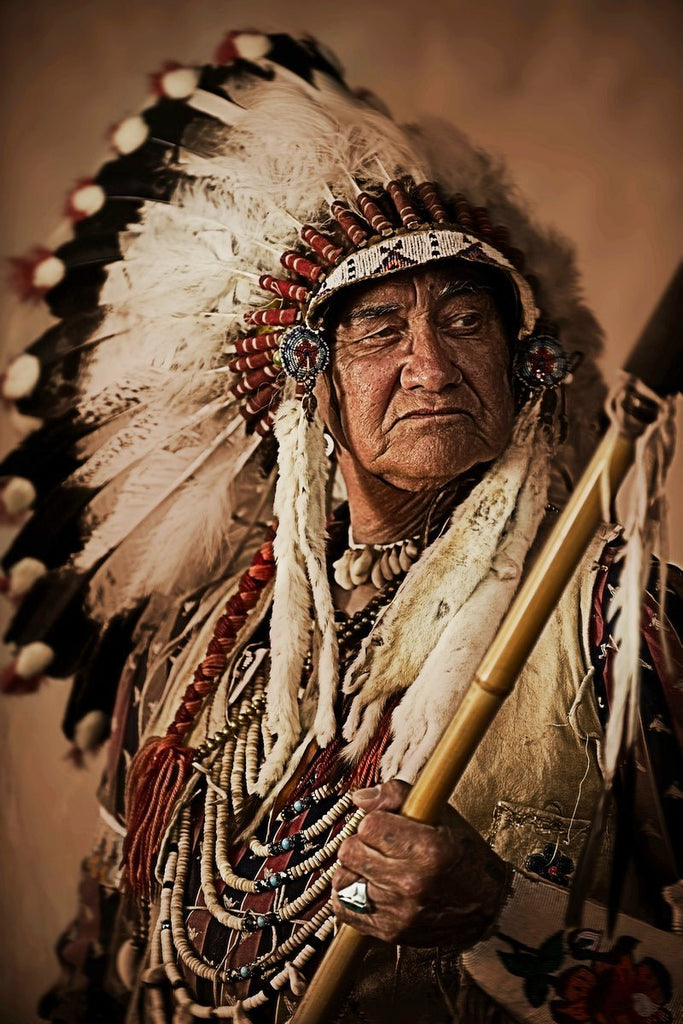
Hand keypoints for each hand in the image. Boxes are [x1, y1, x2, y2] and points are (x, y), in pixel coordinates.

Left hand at [332, 779, 509, 947]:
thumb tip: (359, 798)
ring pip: (342, 879)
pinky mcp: (388, 932)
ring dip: (354, 869)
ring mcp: (399, 912)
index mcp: (428, 850)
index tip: (387, 825)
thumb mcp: (442, 815)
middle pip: (350, 851)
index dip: (376, 820)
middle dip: (362, 842)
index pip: (369, 825)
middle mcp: (412, 883)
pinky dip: (348, 895)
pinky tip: (365, 886)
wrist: (485, 906)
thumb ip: (397, 795)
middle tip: (379, 846)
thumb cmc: (462, 855)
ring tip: (373, 866)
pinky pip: (343, 909)